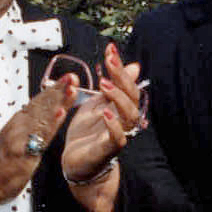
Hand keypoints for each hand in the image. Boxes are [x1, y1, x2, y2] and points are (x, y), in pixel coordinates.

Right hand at [0, 81, 71, 206]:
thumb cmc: (2, 163)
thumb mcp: (16, 138)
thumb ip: (29, 126)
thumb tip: (41, 115)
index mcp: (20, 122)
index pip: (39, 102)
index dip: (54, 89)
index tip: (68, 78)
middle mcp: (20, 125)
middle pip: (42, 104)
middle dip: (58, 89)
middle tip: (72, 77)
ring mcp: (21, 137)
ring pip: (42, 116)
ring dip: (58, 101)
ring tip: (71, 89)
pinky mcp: (23, 151)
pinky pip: (40, 136)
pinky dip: (51, 123)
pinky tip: (61, 113)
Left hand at [59, 44, 144, 183]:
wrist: (77, 163)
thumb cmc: (87, 133)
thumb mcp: (97, 103)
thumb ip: (113, 86)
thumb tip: (134, 65)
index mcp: (120, 107)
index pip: (127, 84)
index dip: (120, 66)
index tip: (110, 48)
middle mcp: (124, 120)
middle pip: (132, 97)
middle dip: (121, 77)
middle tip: (109, 61)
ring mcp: (118, 135)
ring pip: (130, 117)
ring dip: (119, 99)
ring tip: (105, 85)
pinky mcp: (107, 150)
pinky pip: (117, 139)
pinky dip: (114, 126)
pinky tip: (106, 113)